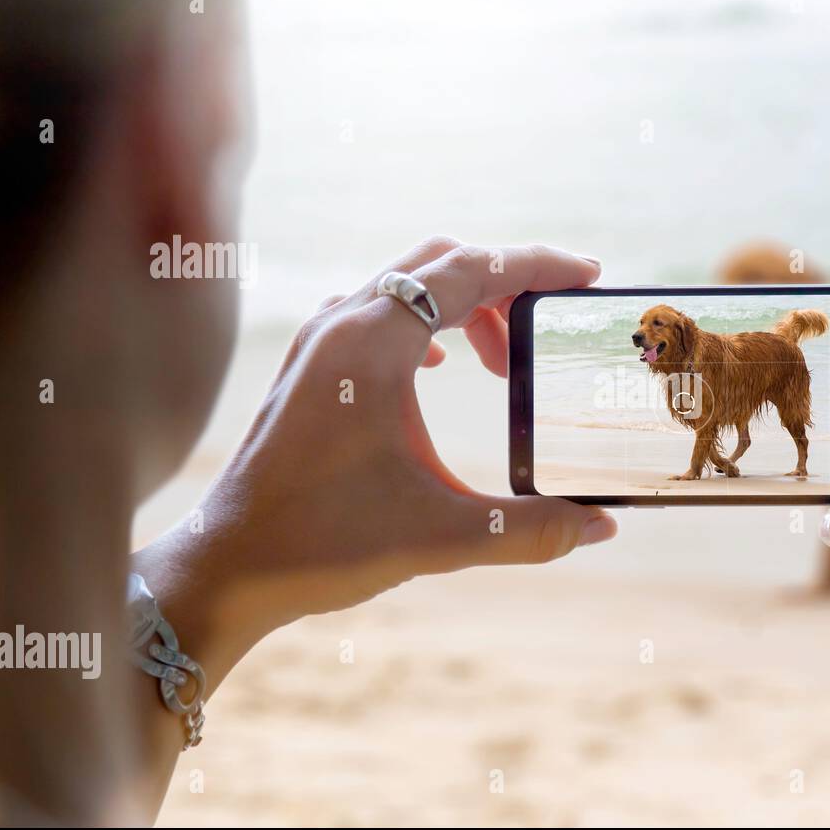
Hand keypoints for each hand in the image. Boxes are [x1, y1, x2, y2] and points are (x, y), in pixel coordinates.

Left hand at [138, 238, 616, 644]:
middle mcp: (342, 326)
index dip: (537, 264)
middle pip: (441, 263)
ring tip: (504, 364)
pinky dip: (425, 323)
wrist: (227, 566)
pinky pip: (378, 313)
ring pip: (406, 285)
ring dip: (465, 305)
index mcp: (373, 345)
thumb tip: (602, 526)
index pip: (472, 268)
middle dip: (506, 282)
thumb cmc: (321, 543)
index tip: (586, 277)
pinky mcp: (308, 369)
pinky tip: (439, 367)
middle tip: (552, 321)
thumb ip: (530, 530)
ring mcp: (319, 343)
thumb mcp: (441, 537)